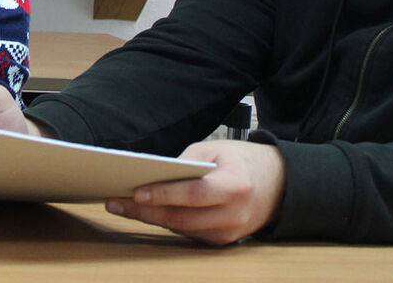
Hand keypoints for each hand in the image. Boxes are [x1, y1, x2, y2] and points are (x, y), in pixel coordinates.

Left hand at [105, 140, 283, 244]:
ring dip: (150, 219)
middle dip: (144, 211)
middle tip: (115, 203)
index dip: (164, 195)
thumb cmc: (243, 162)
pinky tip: (145, 213)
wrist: (277, 186)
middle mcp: (234, 214)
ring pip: (181, 228)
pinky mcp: (223, 241)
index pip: (194, 194)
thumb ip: (187, 162)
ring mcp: (229, 232)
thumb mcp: (217, 149)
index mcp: (235, 185)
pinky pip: (188, 233)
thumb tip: (153, 175)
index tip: (137, 193)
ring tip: (121, 206)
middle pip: (182, 217)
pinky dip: (166, 222)